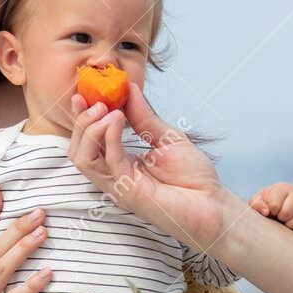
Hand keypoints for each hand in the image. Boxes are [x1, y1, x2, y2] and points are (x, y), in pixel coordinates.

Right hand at [67, 86, 244, 250]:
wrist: (214, 203)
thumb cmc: (194, 178)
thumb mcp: (166, 137)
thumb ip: (144, 117)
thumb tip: (129, 89)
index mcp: (121, 163)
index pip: (88, 141)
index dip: (81, 117)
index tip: (82, 93)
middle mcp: (114, 176)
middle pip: (78, 150)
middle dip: (81, 121)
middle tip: (98, 101)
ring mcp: (119, 185)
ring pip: (83, 158)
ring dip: (89, 129)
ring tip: (106, 110)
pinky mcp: (129, 192)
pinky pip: (109, 161)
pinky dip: (109, 136)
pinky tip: (117, 118)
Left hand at [250, 182, 292, 235]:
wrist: (280, 209)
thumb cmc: (266, 205)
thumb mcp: (257, 202)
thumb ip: (257, 204)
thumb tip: (266, 211)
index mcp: (282, 188)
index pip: (275, 204)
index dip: (272, 211)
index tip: (271, 211)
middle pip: (288, 212)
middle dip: (281, 219)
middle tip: (279, 218)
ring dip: (291, 226)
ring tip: (286, 223)